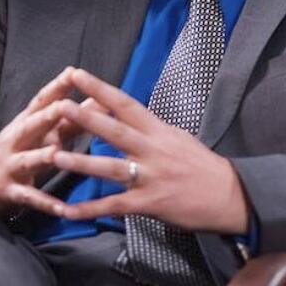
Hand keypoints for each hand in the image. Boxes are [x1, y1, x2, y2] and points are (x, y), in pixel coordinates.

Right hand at [0, 67, 83, 215]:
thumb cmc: (17, 153)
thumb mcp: (38, 135)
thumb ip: (69, 121)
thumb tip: (100, 101)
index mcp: (25, 124)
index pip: (40, 101)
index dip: (56, 87)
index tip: (73, 72)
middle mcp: (16, 141)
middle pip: (31, 126)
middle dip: (47, 116)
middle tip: (65, 106)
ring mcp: (11, 166)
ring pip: (28, 160)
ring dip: (42, 156)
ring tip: (57, 151)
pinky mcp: (10, 192)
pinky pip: (30, 199)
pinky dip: (47, 204)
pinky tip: (64, 210)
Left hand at [50, 67, 249, 234]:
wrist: (230, 196)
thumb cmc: (204, 166)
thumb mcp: (179, 138)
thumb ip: (151, 129)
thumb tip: (128, 116)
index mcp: (159, 131)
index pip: (126, 105)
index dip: (101, 89)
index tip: (78, 75)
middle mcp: (153, 151)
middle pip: (116, 132)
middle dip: (87, 119)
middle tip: (61, 106)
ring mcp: (150, 178)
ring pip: (111, 169)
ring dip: (82, 164)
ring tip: (54, 157)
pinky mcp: (149, 204)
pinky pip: (114, 206)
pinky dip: (90, 209)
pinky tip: (67, 211)